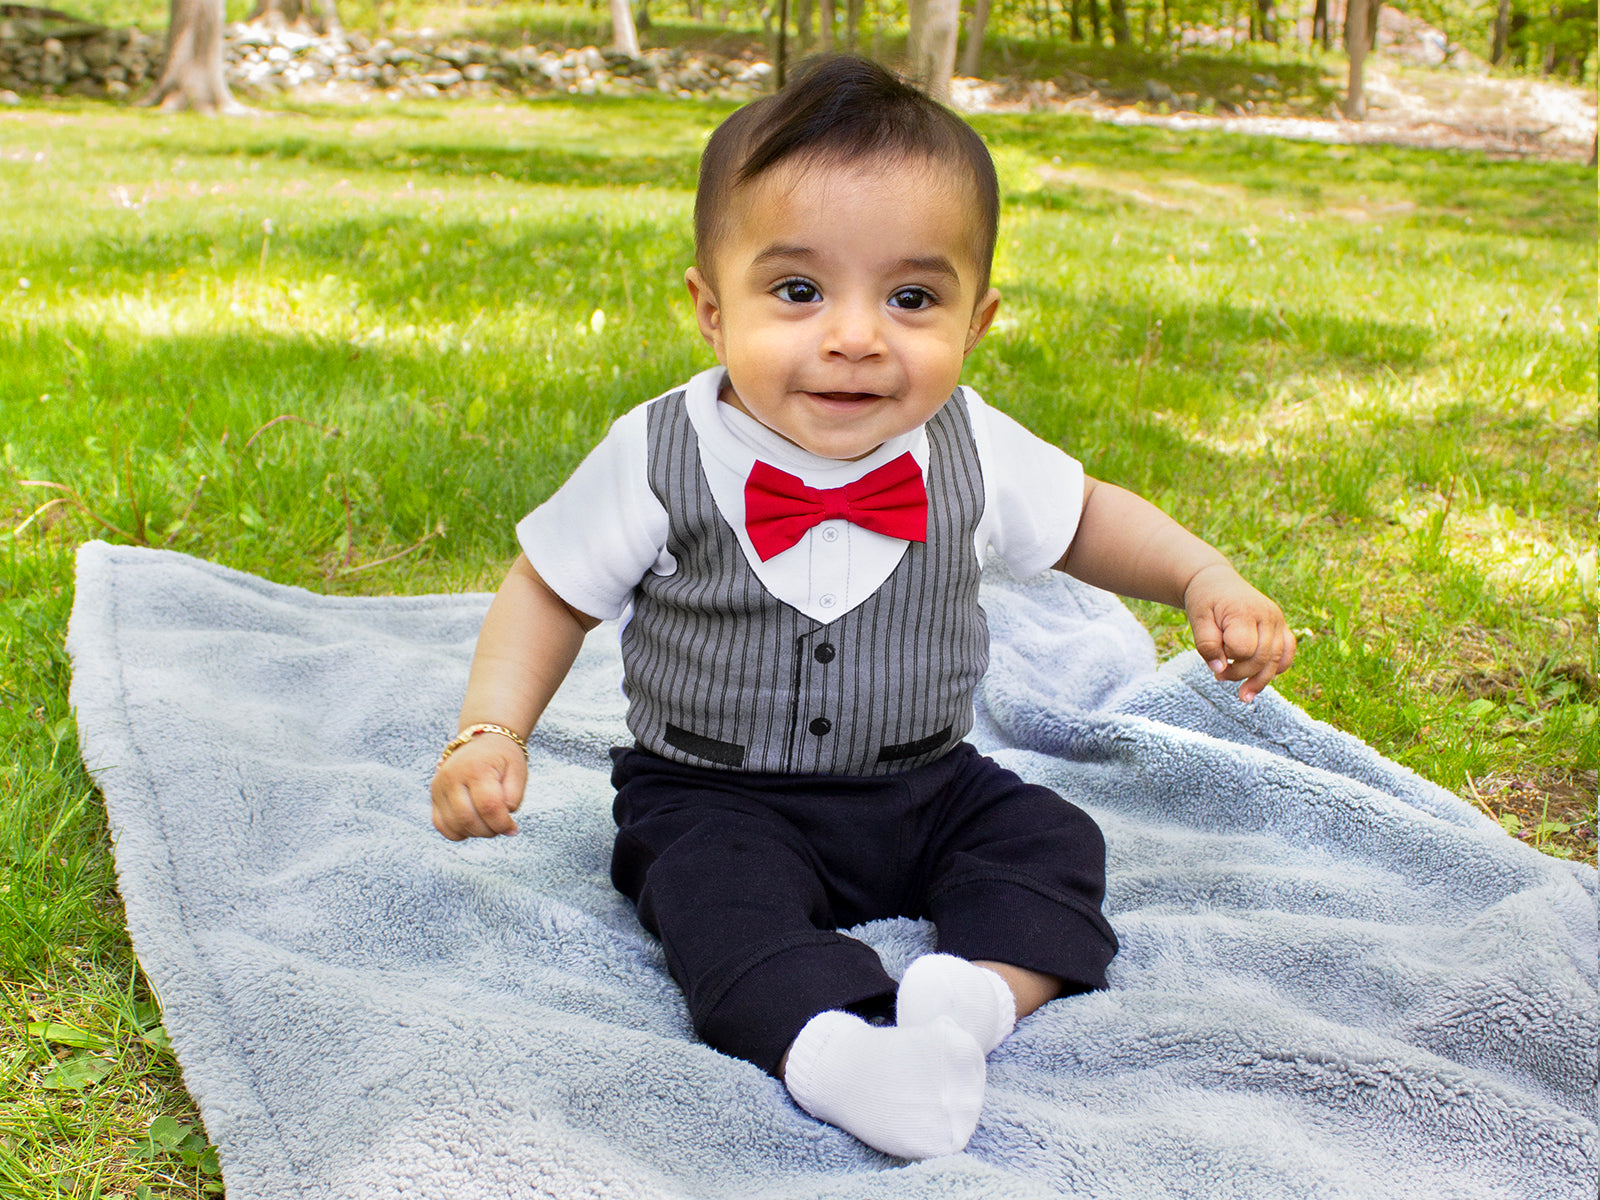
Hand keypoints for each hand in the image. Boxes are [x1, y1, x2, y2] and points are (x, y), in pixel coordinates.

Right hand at [430, 734, 527, 838]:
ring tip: (488, 824)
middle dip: (489, 831)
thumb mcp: (518, 771)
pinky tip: (472, 825)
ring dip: (474, 833)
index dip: (502, 824)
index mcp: (477, 768)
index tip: (512, 828)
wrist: (482, 739)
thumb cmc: (502, 757)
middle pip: (468, 818)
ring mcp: (439, 786)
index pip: (488, 806)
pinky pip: (441, 825)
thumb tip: (504, 819)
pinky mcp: (434, 795)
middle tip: (501, 826)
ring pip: (453, 825)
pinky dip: (458, 832)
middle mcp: (452, 776)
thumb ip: (514, 796)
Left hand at [1183, 563, 1295, 702]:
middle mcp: (1268, 615)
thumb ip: (1206, 645)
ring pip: (1277, 661)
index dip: (1227, 656)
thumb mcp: (1196, 619)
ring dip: (1259, 680)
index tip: (1214, 650)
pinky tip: (1260, 680)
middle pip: (1262, 658)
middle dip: (1239, 674)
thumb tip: (1219, 670)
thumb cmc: (1205, 601)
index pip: (1242, 649)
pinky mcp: (1281, 626)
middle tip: (1218, 676)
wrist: (1216, 582)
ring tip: (1243, 695)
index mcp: (1244, 611)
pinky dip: (1276, 670)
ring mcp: (1278, 620)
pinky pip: (1287, 654)